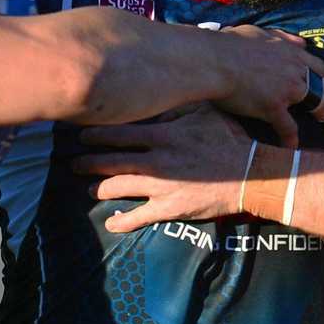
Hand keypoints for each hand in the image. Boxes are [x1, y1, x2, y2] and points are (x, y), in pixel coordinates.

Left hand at [74, 103, 249, 232]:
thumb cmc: (229, 139)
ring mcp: (161, 186)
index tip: (81, 136)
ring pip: (117, 187)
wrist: (249, 174)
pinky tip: (111, 223)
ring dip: (98, 188)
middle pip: (110, 161)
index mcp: (162, 135)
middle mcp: (156, 160)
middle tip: (73, 163)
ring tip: (89, 189)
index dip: (94, 135)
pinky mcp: (169, 208)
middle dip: (87, 162)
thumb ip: (176, 108)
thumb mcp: (204, 113)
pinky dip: (120, 222)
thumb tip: (155, 99)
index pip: (117, 133)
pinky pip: (137, 217)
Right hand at [214, 25, 323, 147]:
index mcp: (292, 53)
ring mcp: (287, 89)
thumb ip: (282, 37)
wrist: (215, 60)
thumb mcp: (260, 33)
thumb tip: (301, 42)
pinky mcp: (273, 107)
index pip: (322, 69)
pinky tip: (293, 146)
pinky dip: (291, 138)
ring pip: (317, 107)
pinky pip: (287, 127)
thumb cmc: (231, 44)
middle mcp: (295, 71)